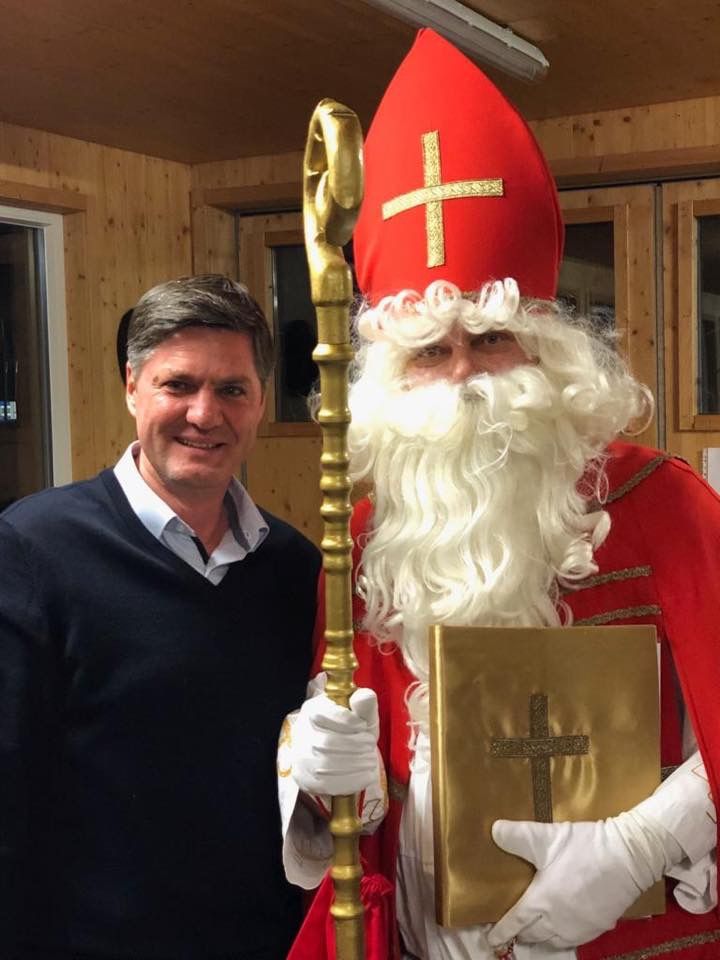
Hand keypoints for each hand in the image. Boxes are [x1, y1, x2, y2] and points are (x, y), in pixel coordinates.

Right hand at [290, 688, 379, 795]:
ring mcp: (299, 756)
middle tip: (370, 747)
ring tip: (369, 761)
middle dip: (356, 746)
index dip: (349, 723)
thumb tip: (364, 696)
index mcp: (313, 709)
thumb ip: (365, 705)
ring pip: (326, 765)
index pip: (325, 715)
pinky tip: (364, 777)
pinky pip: (326, 785)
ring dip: (356, 765)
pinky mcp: (303, 778)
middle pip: (327, 743)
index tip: (363, 727)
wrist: (342, 755)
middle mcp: (301, 731)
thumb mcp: (363, 716)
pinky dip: (350, 782)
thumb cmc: (354, 732)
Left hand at [488, 817, 654, 948]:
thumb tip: (494, 830)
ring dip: (542, 937)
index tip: (491, 939)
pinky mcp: (599, 927)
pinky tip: (563, 926)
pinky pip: (573, 940)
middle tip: (515, 927)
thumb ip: (517, 835)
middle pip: (533, 935)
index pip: (515, 922)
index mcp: (542, 901)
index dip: (501, 931)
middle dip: (521, 933)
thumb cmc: (584, 847)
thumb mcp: (546, 837)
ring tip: (536, 929)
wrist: (628, 857)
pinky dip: (562, 937)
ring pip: (553, 941)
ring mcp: (580, 928)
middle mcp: (558, 922)